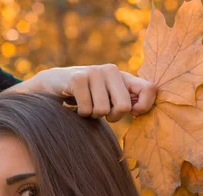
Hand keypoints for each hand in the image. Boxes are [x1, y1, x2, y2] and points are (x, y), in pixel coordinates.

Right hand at [5, 64, 155, 122]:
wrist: (53, 84)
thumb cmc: (86, 95)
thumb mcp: (108, 97)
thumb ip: (126, 101)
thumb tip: (140, 110)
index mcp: (122, 76)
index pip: (149, 88)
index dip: (145, 106)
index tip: (133, 113)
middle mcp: (111, 70)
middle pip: (123, 107)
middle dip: (112, 117)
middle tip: (101, 112)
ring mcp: (94, 72)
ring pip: (102, 110)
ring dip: (92, 115)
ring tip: (86, 106)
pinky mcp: (78, 78)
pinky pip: (87, 109)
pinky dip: (80, 113)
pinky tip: (75, 104)